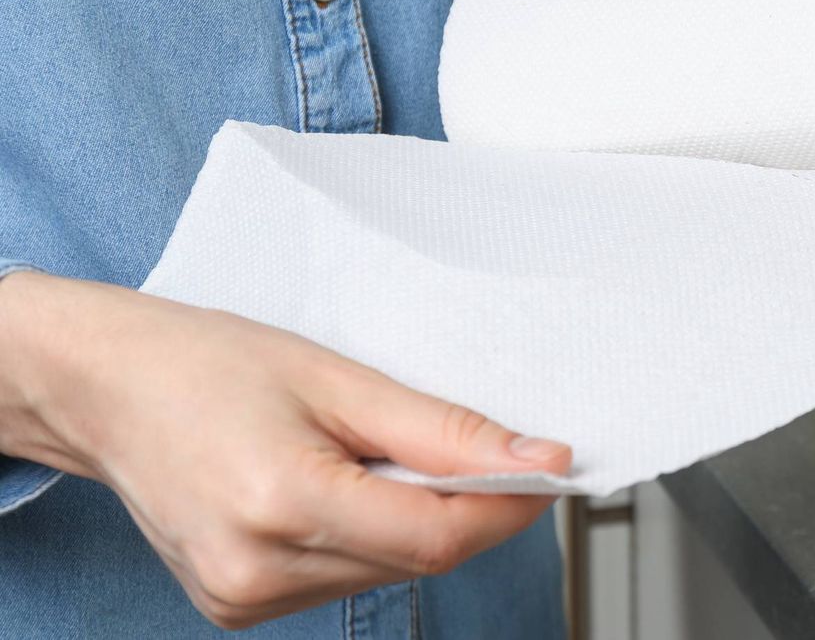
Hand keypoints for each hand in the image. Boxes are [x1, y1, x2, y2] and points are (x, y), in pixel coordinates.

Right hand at [0, 271, 570, 628]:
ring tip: (387, 454)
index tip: (552, 468)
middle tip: (490, 450)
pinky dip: (375, 537)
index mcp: (281, 504)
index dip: (508, 505)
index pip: (437, 535)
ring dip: (420, 522)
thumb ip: (439, 430)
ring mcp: (242, 600)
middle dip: (470, 508)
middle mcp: (257, 572)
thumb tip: (532, 460)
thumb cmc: (207, 363)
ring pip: (387, 572)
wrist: (107, 387)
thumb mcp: (336, 377)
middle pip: (418, 557)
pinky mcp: (236, 607)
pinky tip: (350, 487)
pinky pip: (344, 579)